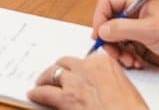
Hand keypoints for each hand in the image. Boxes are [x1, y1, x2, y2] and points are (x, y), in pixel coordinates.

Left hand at [28, 53, 149, 109]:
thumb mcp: (124, 89)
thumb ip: (106, 82)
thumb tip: (94, 88)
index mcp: (105, 63)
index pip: (84, 59)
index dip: (76, 68)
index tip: (73, 73)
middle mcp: (88, 68)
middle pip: (65, 63)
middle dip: (59, 70)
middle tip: (54, 77)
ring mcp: (75, 82)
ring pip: (52, 73)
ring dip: (45, 79)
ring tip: (40, 84)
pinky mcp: (66, 99)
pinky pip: (45, 93)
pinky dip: (37, 93)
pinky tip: (33, 95)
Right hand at [88, 0, 158, 76]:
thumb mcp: (149, 30)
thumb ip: (122, 29)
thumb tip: (101, 30)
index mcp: (135, 2)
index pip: (106, 3)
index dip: (100, 18)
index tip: (99, 35)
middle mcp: (133, 15)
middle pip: (107, 24)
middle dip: (110, 41)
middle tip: (116, 53)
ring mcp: (135, 30)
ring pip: (113, 40)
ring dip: (118, 52)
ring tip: (130, 60)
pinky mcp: (139, 45)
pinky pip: (123, 50)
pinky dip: (126, 58)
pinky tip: (137, 63)